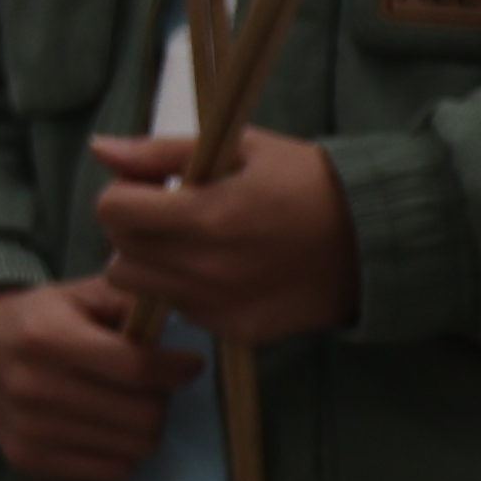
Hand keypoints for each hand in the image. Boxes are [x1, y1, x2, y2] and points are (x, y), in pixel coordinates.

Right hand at [0, 269, 197, 480]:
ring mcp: (29, 431)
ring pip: (135, 448)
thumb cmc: (42, 318)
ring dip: (144, 427)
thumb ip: (131, 301)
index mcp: (47, 338)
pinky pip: (113, 472)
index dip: (177, 369)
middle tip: (154, 386)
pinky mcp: (29, 461)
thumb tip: (181, 320)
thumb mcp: (81, 294)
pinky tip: (107, 429)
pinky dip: (122, 452)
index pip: (136, 368)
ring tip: (128, 405)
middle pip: (143, 416)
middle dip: (162, 399)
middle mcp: (33, 388)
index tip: (188, 364)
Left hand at [86, 128, 361, 349]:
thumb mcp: (240, 149)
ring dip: (154, 264)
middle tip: (177, 214)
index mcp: (207, 215)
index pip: (112, 211)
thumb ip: (163, 153)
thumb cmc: (309, 182)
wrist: (380, 239)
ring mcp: (221, 305)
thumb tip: (100, 150)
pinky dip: (187, 290)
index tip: (155, 187)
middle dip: (136, 230)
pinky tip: (226, 270)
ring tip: (198, 243)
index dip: (126, 194)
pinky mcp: (237, 331)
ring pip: (141, 288)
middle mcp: (208, 268)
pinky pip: (181, 311)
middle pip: (119, 253)